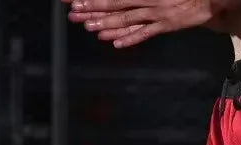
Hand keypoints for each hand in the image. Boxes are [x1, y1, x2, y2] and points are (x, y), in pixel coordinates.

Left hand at [63, 0, 212, 47]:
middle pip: (114, 4)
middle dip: (92, 9)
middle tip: (74, 13)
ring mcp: (156, 13)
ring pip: (126, 19)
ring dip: (107, 24)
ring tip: (89, 27)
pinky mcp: (166, 25)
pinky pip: (145, 33)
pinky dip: (130, 38)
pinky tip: (116, 43)